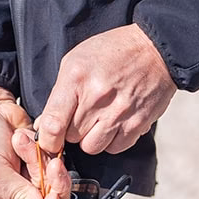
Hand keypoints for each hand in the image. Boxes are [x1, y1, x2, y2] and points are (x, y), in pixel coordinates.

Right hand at [0, 85, 69, 198]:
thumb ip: (18, 196)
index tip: (52, 198)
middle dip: (52, 185)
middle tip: (52, 165)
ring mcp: (28, 180)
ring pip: (54, 183)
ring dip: (42, 161)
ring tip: (22, 141)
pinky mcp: (38, 162)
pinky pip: (53, 163)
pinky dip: (43, 149)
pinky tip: (23, 136)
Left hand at [34, 23, 175, 155]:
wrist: (155, 49)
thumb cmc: (112, 53)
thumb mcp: (76, 61)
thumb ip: (59, 93)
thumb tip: (44, 125)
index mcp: (77, 80)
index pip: (53, 124)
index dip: (47, 139)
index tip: (49, 139)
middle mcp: (97, 98)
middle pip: (71, 137)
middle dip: (71, 131)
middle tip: (81, 116)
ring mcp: (119, 113)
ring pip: (92, 147)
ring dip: (91, 138)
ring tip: (97, 120)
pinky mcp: (137, 124)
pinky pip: (114, 148)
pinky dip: (111, 141)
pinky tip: (114, 124)